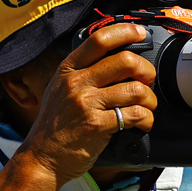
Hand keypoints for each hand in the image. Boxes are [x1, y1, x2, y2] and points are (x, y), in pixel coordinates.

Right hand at [16, 23, 157, 187]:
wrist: (42, 158)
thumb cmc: (55, 126)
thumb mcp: (60, 90)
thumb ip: (84, 74)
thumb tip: (119, 62)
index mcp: (68, 69)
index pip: (99, 40)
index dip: (125, 32)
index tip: (140, 34)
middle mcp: (76, 82)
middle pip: (125, 61)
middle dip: (146, 71)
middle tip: (147, 82)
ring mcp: (86, 103)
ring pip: (136, 89)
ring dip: (150, 99)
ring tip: (146, 107)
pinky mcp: (97, 125)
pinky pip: (134, 114)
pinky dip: (146, 119)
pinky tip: (142, 123)